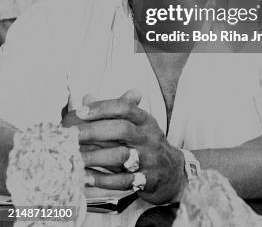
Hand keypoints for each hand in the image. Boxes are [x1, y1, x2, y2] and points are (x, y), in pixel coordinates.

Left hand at [66, 91, 184, 203]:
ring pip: (121, 156)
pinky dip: (102, 180)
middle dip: (94, 131)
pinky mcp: (148, 180)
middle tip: (71, 134)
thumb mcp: (136, 125)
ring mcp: (150, 159)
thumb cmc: (147, 145)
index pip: (125, 107)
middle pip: (122, 129)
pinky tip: (86, 177)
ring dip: (95, 157)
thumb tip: (86, 97)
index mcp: (145, 120)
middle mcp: (148, 137)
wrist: (174, 173)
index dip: (102, 107)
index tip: (80, 111)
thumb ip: (112, 112)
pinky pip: (123, 181)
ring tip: (74, 157)